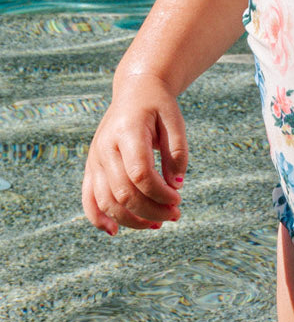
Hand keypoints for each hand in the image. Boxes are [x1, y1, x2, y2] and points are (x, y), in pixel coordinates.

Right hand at [82, 75, 186, 233]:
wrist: (135, 90)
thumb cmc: (159, 106)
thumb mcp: (175, 121)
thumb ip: (178, 153)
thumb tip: (176, 187)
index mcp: (127, 132)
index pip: (139, 174)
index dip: (160, 193)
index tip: (178, 199)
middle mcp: (105, 147)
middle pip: (123, 192)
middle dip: (151, 210)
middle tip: (175, 215)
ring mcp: (95, 158)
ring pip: (106, 200)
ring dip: (131, 219)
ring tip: (157, 224)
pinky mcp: (91, 167)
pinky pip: (88, 198)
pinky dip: (98, 217)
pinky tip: (115, 231)